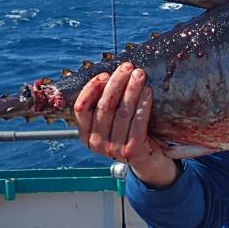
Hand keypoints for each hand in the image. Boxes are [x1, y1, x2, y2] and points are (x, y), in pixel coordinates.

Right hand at [74, 63, 178, 186]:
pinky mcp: (132, 151)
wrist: (146, 160)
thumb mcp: (108, 124)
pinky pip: (138, 122)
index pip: (81, 108)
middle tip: (127, 67)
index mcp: (85, 135)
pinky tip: (148, 92)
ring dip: (132, 89)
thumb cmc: (126, 133)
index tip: (104, 74)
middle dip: (116, 83)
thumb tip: (110, 75)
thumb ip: (104, 106)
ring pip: (122, 112)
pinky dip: (143, 104)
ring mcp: (114, 149)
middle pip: (104, 107)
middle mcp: (96, 143)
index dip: (91, 89)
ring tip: (139, 74)